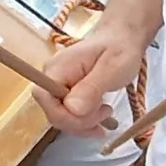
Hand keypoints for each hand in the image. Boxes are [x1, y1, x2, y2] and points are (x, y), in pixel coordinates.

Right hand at [42, 17, 145, 136]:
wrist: (121, 41)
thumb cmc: (119, 50)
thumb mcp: (112, 68)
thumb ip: (91, 88)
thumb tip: (72, 109)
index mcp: (59, 67)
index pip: (44, 97)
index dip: (64, 114)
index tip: (93, 115)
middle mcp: (51, 78)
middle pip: (53, 112)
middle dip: (80, 122)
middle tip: (106, 112)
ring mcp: (57, 87)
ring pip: (61, 118)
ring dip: (84, 124)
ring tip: (106, 112)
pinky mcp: (65, 94)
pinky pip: (68, 116)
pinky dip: (84, 123)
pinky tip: (99, 121)